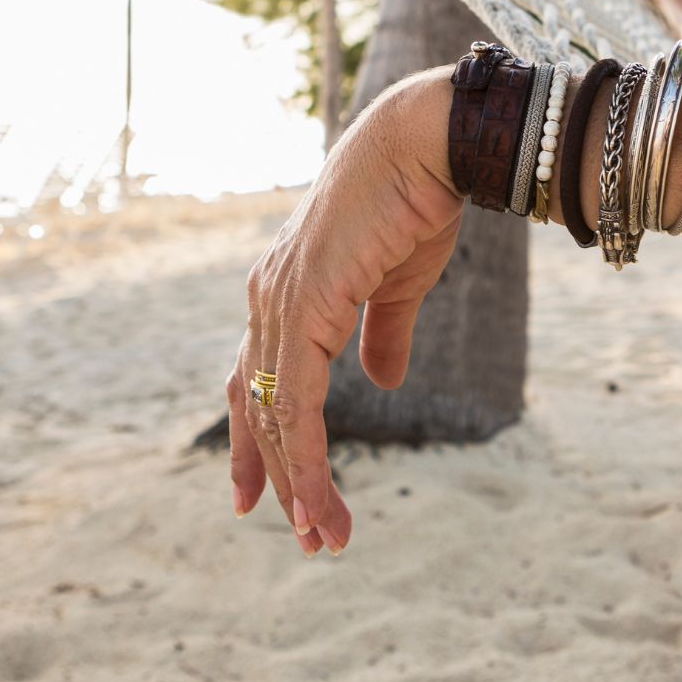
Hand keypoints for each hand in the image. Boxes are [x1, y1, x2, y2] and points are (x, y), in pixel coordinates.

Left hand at [225, 68, 460, 554]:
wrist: (425, 145)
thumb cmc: (415, 201)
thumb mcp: (399, 284)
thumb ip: (382, 335)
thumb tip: (382, 382)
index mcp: (286, 292)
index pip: (258, 380)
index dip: (256, 442)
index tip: (257, 499)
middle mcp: (268, 299)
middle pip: (260, 407)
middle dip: (279, 477)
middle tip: (308, 536)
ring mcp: (279, 302)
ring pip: (278, 415)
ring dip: (299, 483)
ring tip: (324, 536)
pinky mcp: (303, 306)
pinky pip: (300, 400)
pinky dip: (307, 457)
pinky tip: (318, 498)